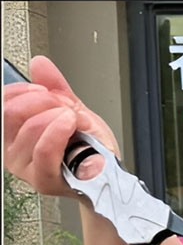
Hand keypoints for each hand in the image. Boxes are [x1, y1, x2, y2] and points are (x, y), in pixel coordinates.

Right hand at [3, 55, 119, 197]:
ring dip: (62, 118)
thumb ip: (55, 87)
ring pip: (31, 127)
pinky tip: (74, 128)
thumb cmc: (90, 149)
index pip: (3, 102)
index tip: (47, 90)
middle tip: (68, 109)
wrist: (109, 174)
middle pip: (12, 112)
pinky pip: (44, 150)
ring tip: (79, 124)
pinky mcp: (43, 181)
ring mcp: (26, 168)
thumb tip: (40, 63)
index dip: (25, 90)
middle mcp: (13, 152)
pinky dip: (61, 132)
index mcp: (13, 133)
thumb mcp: (73, 110)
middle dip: (46, 101)